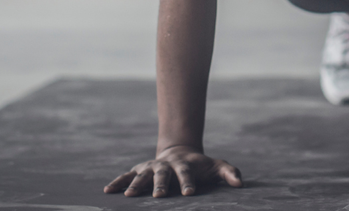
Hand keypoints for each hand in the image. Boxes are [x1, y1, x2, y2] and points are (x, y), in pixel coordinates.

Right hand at [103, 145, 242, 197]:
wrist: (180, 152)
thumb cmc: (200, 165)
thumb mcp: (216, 167)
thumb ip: (229, 173)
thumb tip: (240, 184)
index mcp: (184, 166)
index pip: (187, 174)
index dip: (188, 183)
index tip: (189, 194)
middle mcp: (165, 166)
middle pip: (163, 175)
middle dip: (160, 185)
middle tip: (159, 196)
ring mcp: (151, 167)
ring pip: (142, 175)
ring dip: (136, 185)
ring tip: (129, 196)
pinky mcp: (140, 170)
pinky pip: (127, 176)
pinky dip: (118, 182)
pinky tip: (108, 191)